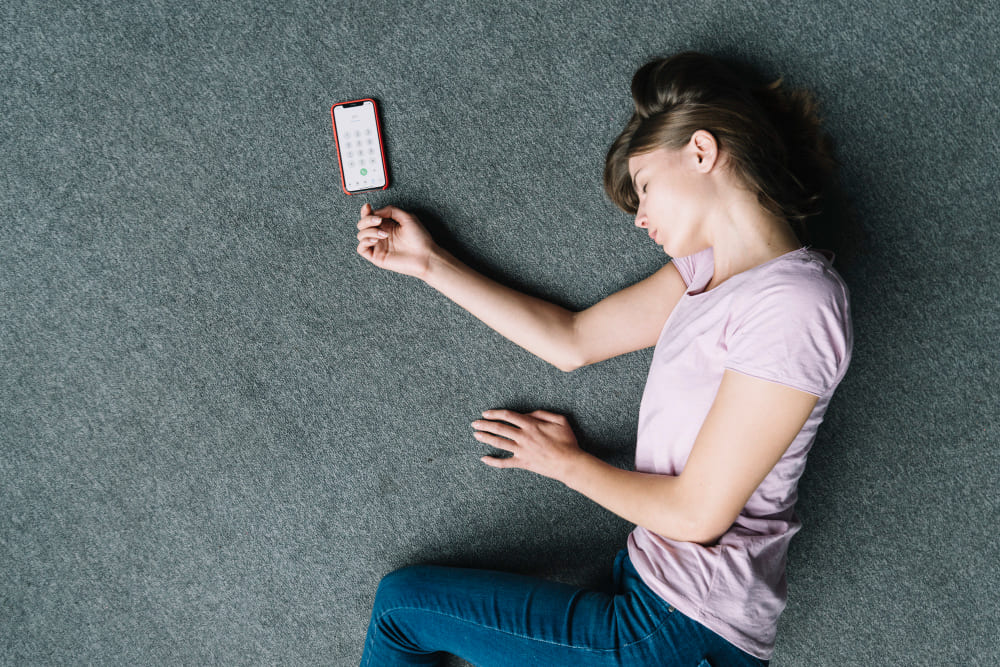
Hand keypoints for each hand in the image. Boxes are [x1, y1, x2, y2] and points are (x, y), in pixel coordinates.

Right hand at [355, 203, 437, 279]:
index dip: (366, 211)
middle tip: (378, 220)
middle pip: (362, 224)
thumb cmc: (420, 239)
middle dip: (367, 220)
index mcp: (387, 225)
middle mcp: (381, 235)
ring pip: (361, 235)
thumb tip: (376, 211)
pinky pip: (361, 249)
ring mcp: (378, 246)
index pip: (370, 216)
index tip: (368, 207)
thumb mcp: (407, 217)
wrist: (425, 256)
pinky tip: (376, 239)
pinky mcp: (377, 257)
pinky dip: (365, 241)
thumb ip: (391, 210)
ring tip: (384, 233)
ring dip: (369, 231)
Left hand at [471, 409, 585, 482]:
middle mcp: (523, 436)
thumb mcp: (560, 419)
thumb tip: (529, 414)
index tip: (486, 413)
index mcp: (531, 425)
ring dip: (486, 438)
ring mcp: (521, 450)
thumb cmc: (567, 441)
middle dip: (485, 424)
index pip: (508, 416)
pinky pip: (504, 462)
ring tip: (476, 435)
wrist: (569, 463)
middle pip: (499, 428)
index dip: (495, 413)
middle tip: (475, 423)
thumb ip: (543, 413)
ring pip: (499, 442)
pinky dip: (493, 461)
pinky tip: (484, 458)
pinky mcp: (522, 463)